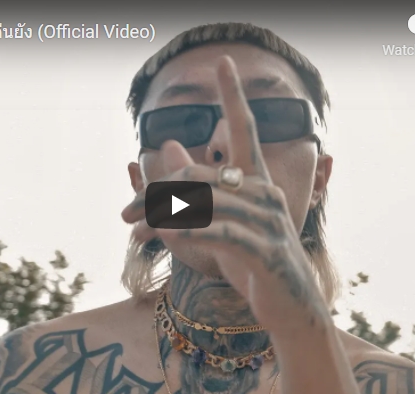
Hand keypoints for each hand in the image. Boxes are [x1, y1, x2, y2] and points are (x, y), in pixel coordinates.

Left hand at [122, 56, 330, 336]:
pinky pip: (222, 234)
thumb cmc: (252, 263)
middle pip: (198, 176)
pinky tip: (169, 235)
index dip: (234, 96)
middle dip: (155, 193)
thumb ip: (195, 187)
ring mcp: (269, 222)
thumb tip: (167, 147)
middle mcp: (265, 194)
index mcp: (256, 183)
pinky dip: (192, 233)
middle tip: (125, 215)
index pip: (246, 129)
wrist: (289, 309)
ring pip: (206, 203)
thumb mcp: (220, 224)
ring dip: (164, 216)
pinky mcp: (265, 251)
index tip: (224, 63)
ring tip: (135, 228)